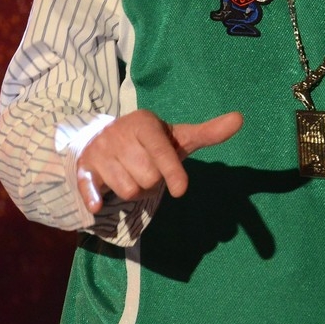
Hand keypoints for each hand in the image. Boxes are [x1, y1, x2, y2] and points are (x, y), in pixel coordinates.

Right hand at [76, 110, 243, 213]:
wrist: (104, 138)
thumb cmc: (150, 142)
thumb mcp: (178, 136)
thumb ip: (208, 132)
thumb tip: (240, 119)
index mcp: (144, 123)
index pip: (162, 153)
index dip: (173, 173)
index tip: (181, 190)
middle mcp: (119, 134)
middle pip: (148, 178)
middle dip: (153, 181)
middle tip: (149, 170)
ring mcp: (100, 152)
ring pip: (128, 190)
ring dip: (135, 191)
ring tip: (133, 175)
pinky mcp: (84, 170)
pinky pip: (91, 191)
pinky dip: (96, 199)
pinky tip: (98, 204)